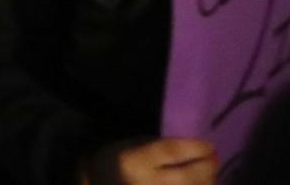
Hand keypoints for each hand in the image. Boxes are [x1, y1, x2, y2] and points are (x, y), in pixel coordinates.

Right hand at [83, 137, 215, 184]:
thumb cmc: (111, 167)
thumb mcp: (126, 147)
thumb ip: (154, 146)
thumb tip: (190, 149)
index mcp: (134, 162)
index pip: (172, 151)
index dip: (195, 147)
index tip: (208, 145)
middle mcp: (148, 183)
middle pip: (190, 176)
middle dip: (208, 167)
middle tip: (213, 159)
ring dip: (207, 183)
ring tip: (208, 175)